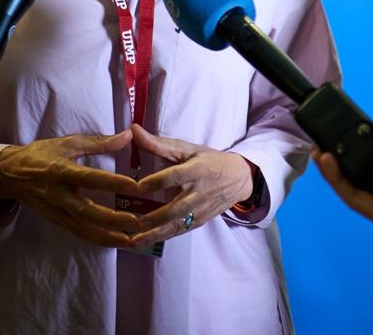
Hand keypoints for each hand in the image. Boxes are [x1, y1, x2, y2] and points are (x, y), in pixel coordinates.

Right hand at [0, 132, 140, 246]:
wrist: (9, 175)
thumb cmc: (41, 154)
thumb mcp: (67, 143)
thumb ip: (99, 142)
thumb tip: (128, 135)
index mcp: (61, 171)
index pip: (89, 179)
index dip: (111, 182)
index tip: (134, 186)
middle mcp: (58, 195)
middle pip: (87, 212)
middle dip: (112, 220)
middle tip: (137, 223)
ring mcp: (56, 211)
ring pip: (83, 228)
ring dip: (108, 237)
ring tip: (132, 241)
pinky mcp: (56, 221)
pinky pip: (78, 233)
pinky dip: (96, 239)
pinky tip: (115, 242)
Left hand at [128, 123, 252, 247]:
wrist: (239, 178)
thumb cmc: (210, 160)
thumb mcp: (188, 149)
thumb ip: (159, 143)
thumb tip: (134, 130)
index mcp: (198, 169)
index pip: (176, 176)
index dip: (157, 182)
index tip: (137, 187)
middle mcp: (200, 192)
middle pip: (177, 208)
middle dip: (155, 217)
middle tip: (133, 222)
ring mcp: (201, 209)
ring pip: (177, 225)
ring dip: (155, 234)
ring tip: (134, 242)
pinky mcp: (200, 221)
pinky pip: (180, 231)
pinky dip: (162, 238)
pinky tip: (144, 242)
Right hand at [314, 110, 372, 256]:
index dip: (359, 141)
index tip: (344, 124)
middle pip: (360, 170)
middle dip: (340, 155)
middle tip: (322, 137)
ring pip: (352, 185)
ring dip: (333, 169)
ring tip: (318, 149)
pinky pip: (355, 198)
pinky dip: (339, 182)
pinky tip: (329, 163)